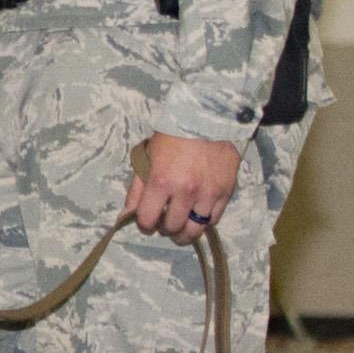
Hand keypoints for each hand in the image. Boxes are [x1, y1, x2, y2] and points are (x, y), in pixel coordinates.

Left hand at [125, 133, 242, 239]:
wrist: (207, 120)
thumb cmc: (172, 137)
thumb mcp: (147, 159)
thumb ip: (136, 190)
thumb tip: (126, 215)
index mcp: (161, 182)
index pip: (147, 220)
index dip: (144, 224)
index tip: (147, 222)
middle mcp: (185, 192)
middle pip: (172, 228)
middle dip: (165, 229)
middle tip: (165, 223)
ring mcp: (208, 193)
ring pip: (195, 229)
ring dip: (185, 232)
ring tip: (181, 227)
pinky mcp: (226, 192)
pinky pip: (214, 219)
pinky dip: (204, 221)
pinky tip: (198, 214)